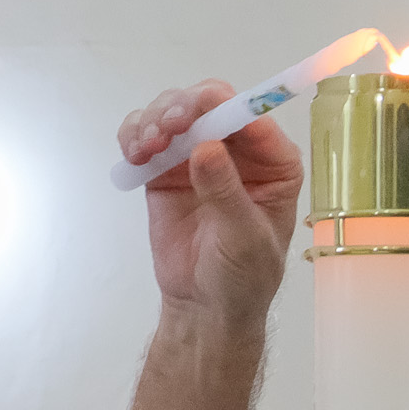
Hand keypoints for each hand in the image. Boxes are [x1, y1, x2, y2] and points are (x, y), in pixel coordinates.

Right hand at [116, 81, 302, 330]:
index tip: (200, 112)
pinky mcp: (166, 169)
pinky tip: (134, 154)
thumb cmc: (242, 275)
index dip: (227, 107)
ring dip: (154, 119)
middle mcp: (239, 151)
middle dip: (183, 107)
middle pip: (209, 104)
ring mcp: (199, 156)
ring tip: (146, 147)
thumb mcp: (243, 238)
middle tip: (166, 128)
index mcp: (275, 163)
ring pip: (174, 112)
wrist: (205, 305)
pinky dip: (134, 135)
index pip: (255, 119)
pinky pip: (146, 136)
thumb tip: (207, 147)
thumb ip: (225, 192)